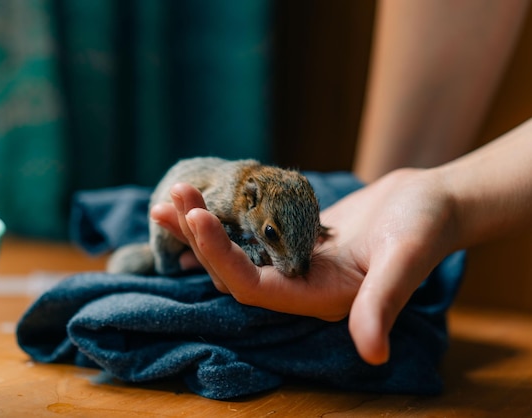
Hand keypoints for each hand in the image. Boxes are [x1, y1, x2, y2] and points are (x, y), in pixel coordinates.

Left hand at [151, 168, 457, 364]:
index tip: (196, 217)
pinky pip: (249, 234)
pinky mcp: (293, 240)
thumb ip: (384, 303)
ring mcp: (294, 263)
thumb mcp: (407, 258)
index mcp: (320, 298)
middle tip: (172, 198)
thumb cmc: (427, 226)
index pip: (253, 289)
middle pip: (233, 272)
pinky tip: (198, 202)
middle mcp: (300, 287)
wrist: (434, 203)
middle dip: (199, 238)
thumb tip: (372, 353)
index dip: (220, 258)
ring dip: (201, 227)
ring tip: (171, 196)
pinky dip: (224, 218)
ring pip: (235, 253)